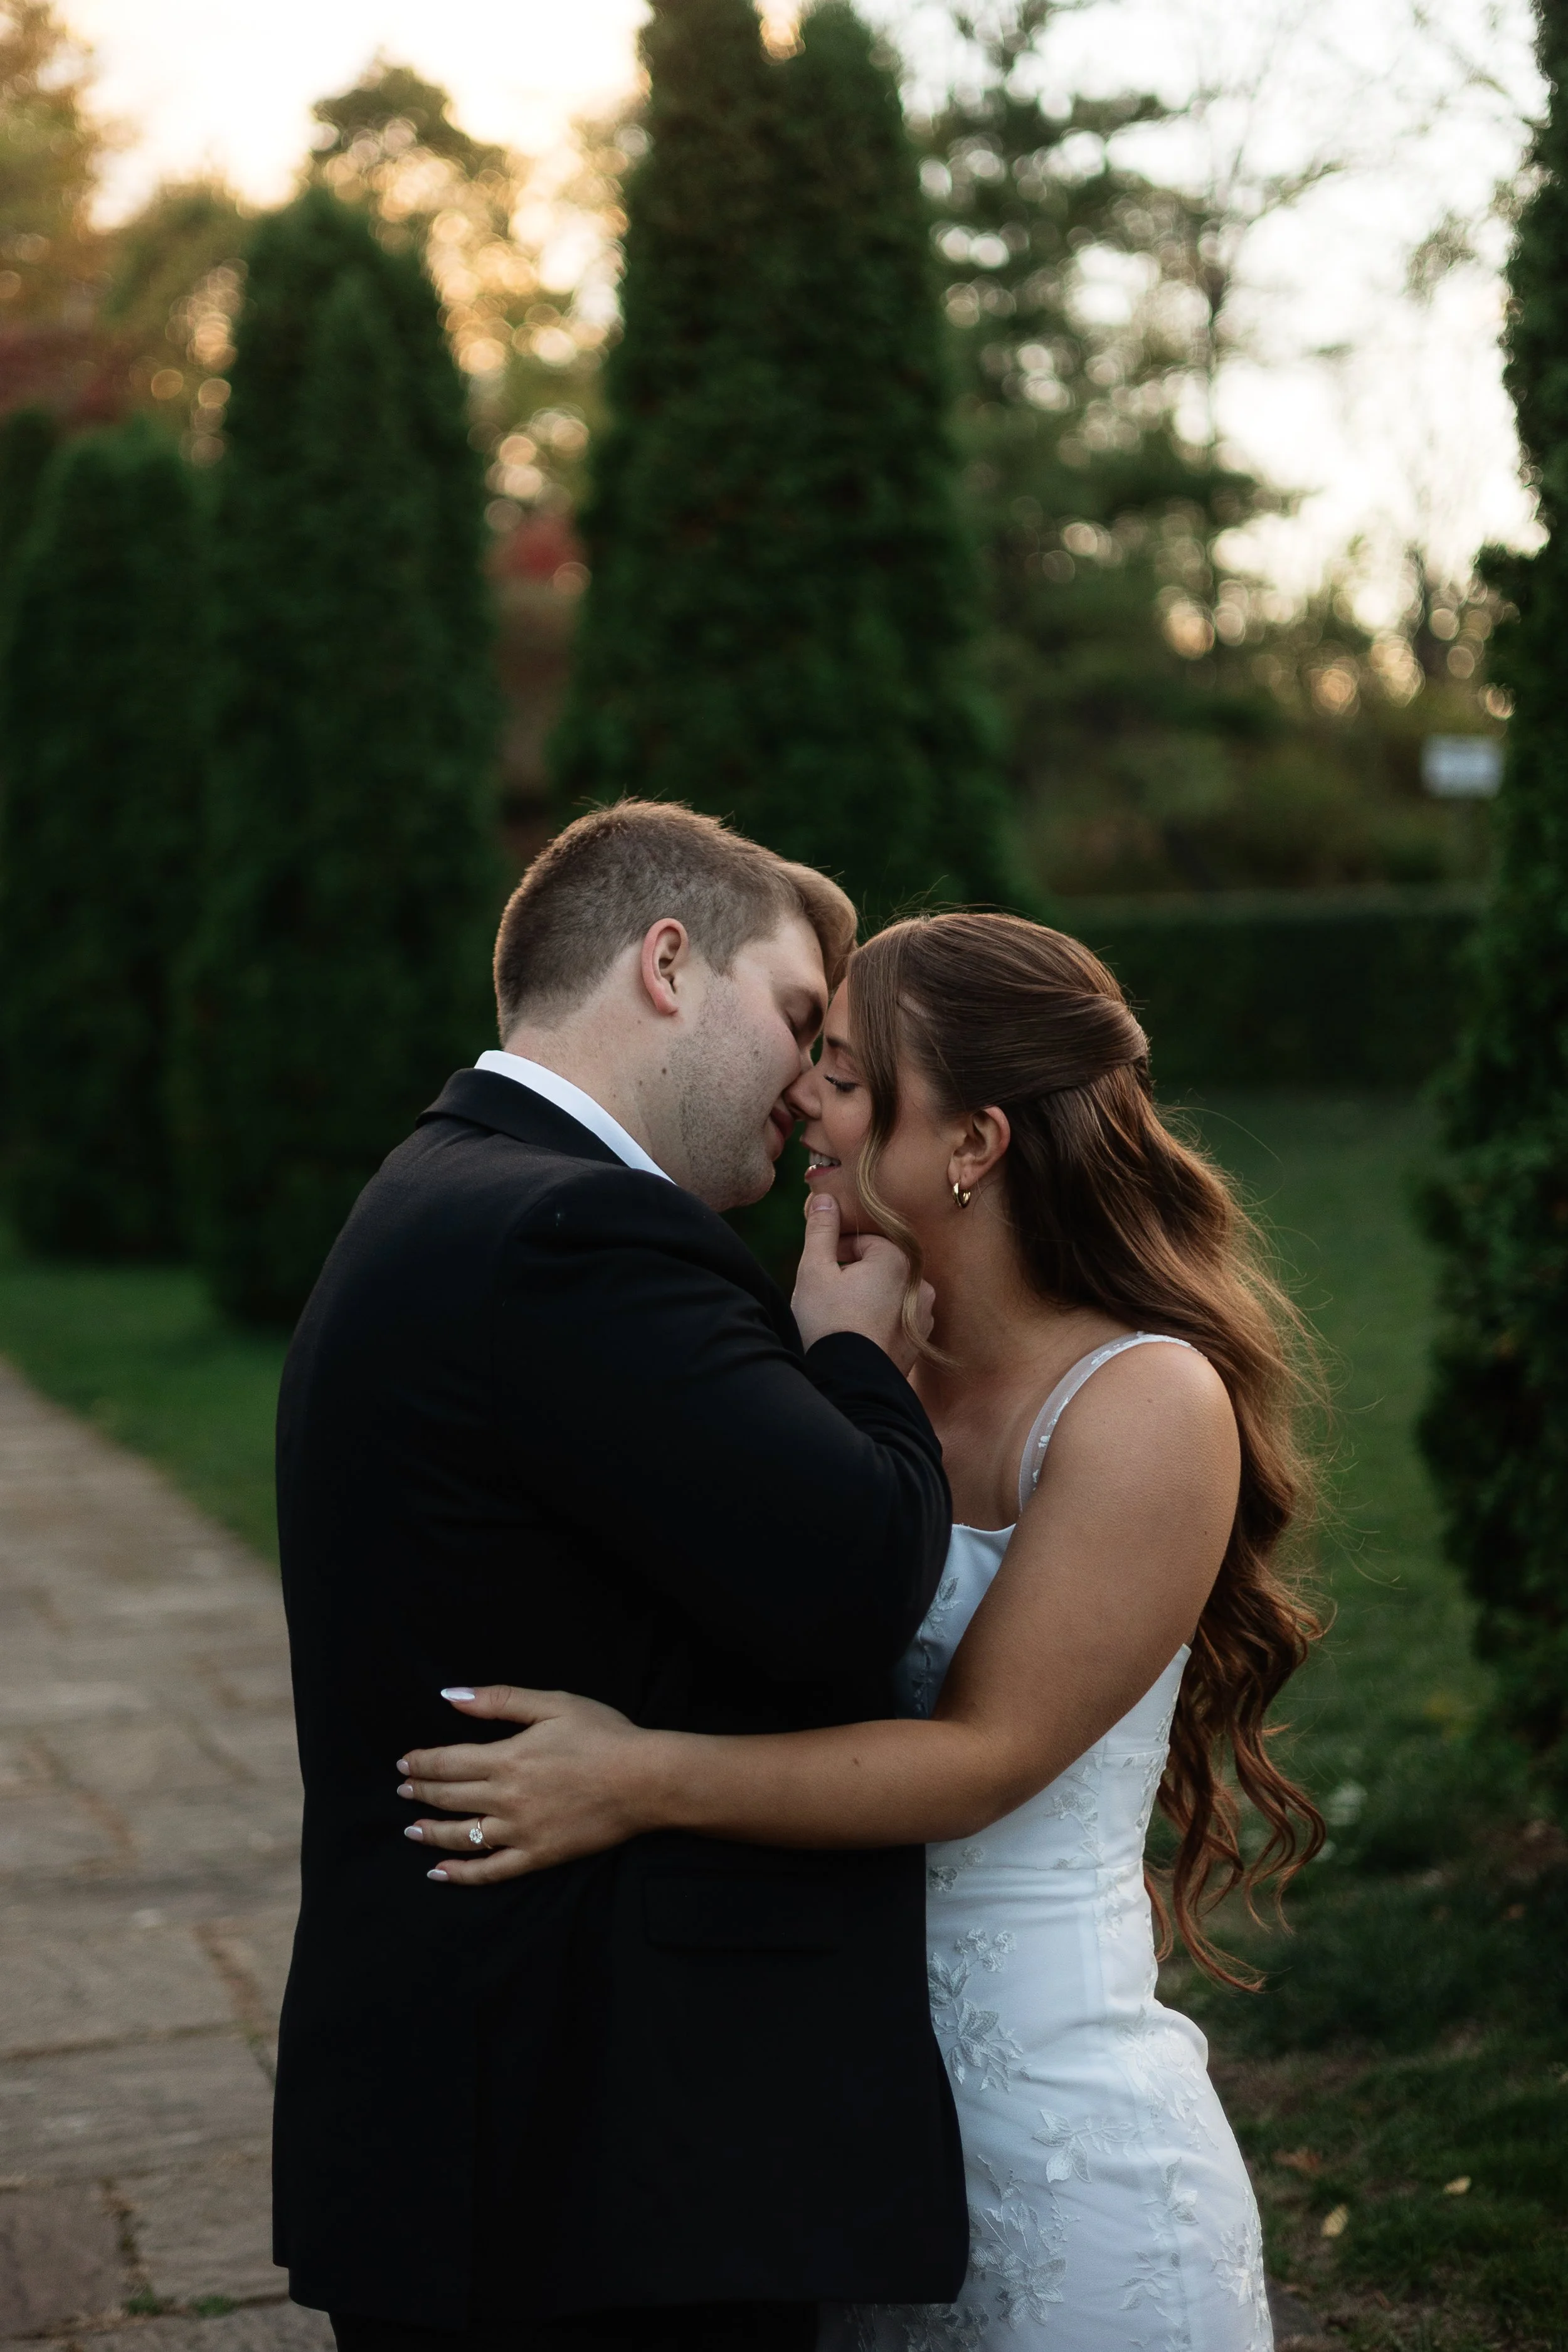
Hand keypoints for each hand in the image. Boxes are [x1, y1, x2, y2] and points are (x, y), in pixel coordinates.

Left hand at [396, 1686, 669, 1883]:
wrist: (645, 1780)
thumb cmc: (603, 1735)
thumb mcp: (553, 1704)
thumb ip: (499, 1700)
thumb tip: (451, 1696)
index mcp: (507, 1758)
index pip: (448, 1762)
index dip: (421, 1763)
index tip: (404, 1763)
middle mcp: (505, 1798)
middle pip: (449, 1797)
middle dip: (420, 1792)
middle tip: (403, 1790)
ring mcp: (520, 1832)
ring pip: (461, 1836)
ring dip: (430, 1832)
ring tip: (410, 1829)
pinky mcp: (537, 1856)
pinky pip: (490, 1871)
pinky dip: (461, 1874)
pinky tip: (439, 1873)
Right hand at [791, 1191, 933, 1370]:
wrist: (848, 1387)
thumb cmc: (827, 1324)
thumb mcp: (813, 1270)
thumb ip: (820, 1229)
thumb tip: (825, 1197)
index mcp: (897, 1259)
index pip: (857, 1243)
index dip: (830, 1257)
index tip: (816, 1278)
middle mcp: (919, 1284)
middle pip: (873, 1268)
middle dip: (847, 1278)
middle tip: (823, 1302)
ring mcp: (922, 1317)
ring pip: (882, 1295)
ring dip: (861, 1300)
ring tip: (837, 1323)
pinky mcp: (918, 1344)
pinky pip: (892, 1321)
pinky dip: (874, 1324)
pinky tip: (854, 1339)